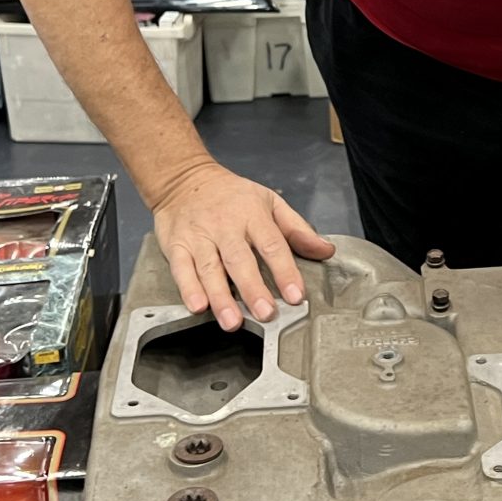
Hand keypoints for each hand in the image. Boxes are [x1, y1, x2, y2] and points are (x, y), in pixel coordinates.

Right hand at [153, 163, 334, 329]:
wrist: (184, 179)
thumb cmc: (232, 195)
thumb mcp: (270, 202)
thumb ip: (298, 229)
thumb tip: (325, 250)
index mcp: (252, 214)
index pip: (272, 245)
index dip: (285, 271)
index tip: (295, 295)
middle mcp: (225, 226)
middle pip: (240, 260)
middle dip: (252, 288)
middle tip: (265, 313)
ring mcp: (199, 236)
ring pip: (210, 268)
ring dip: (220, 297)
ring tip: (232, 321)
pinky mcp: (176, 245)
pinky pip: (181, 269)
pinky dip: (188, 288)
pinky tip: (197, 306)